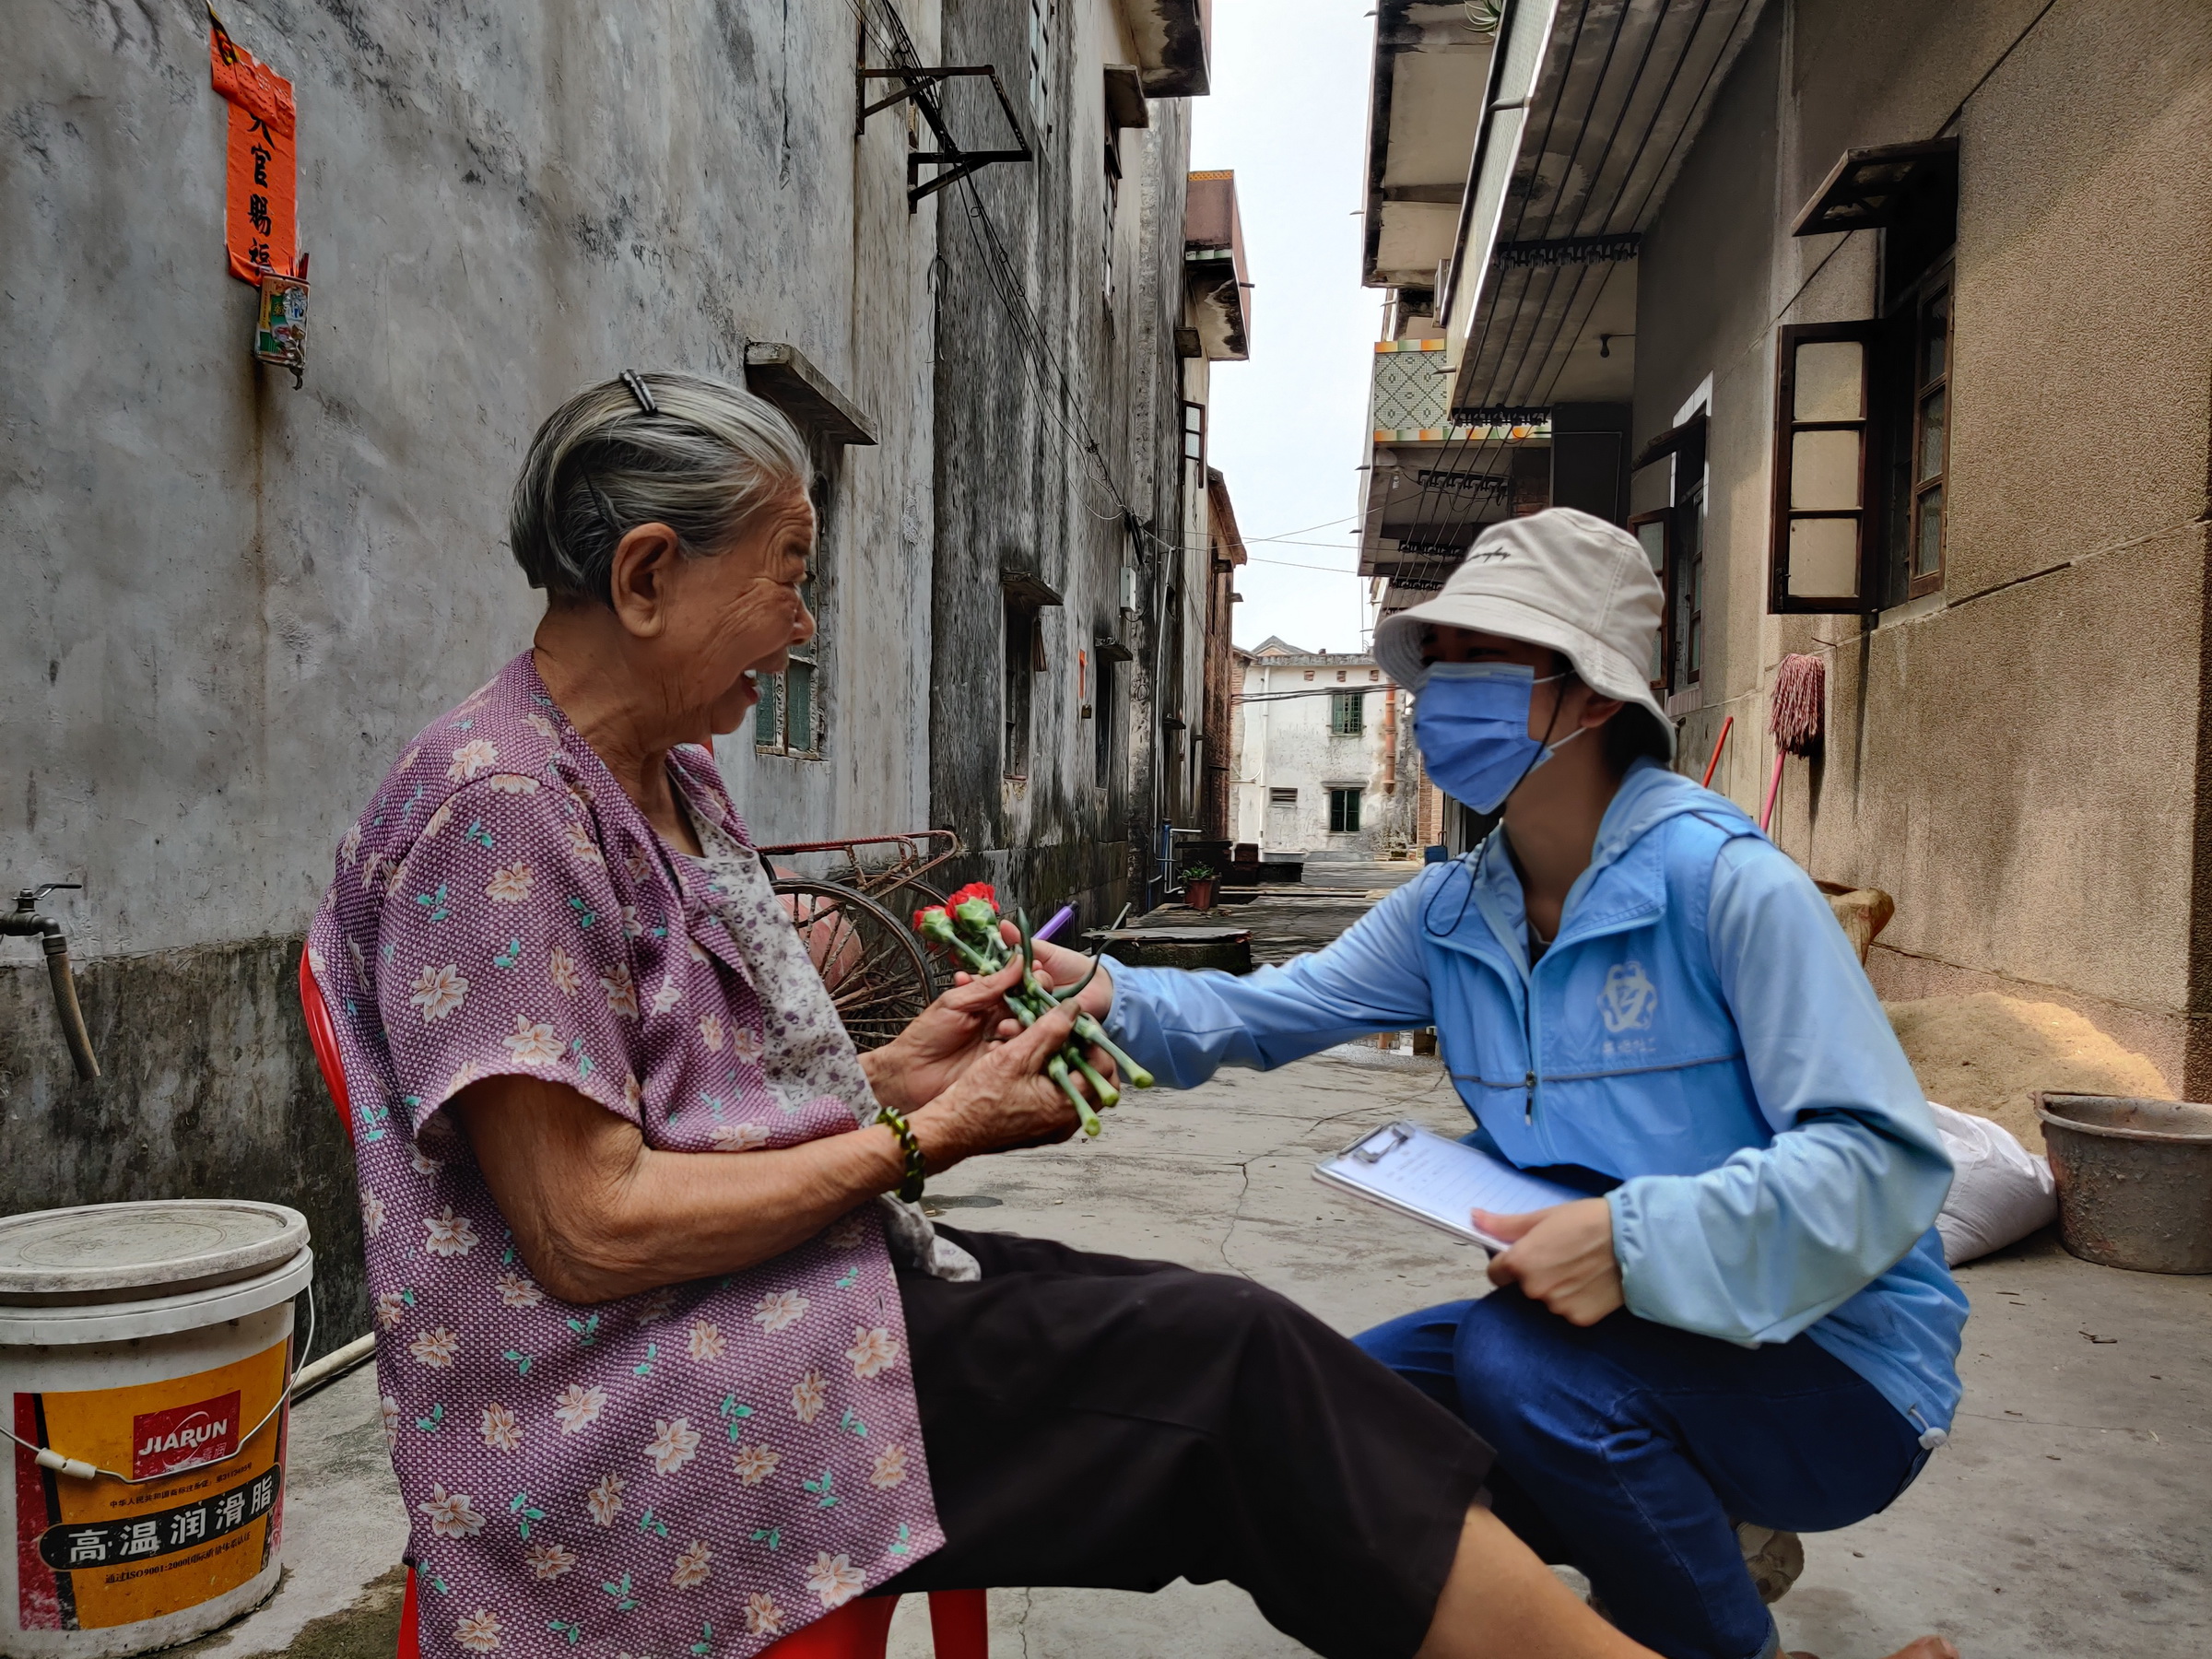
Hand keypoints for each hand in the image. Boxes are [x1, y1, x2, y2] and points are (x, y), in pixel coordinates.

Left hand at [860, 956, 1030, 1115]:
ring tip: (1000, 1030)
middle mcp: (1001, 1019)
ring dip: (1020, 1026)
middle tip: (1015, 1009)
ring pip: (1032, 1029)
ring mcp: (1005, 1043)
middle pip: (1033, 1006)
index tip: (1036, 974)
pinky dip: (1013, 1048)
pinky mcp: (1006, 1065)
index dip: (1032, 978)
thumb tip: (1017, 960)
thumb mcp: (955, 1002)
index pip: (1021, 984)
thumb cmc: (927, 1035)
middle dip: (1032, 1003)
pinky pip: (1023, 1053)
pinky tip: (996, 1049)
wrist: (911, 1074)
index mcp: (989, 1000)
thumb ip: (988, 984)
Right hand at [907, 997, 1091, 1169]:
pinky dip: (1053, 1078)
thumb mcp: (1014, 1056)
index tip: (1078, 1022)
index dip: (1094, 1040)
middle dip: (1086, 1053)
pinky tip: (1032, 1062)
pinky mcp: (1039, 1128)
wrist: (949, 1129)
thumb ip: (1049, 1029)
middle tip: (1068, 1033)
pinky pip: (1058, 1099)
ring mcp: (1053, 1128)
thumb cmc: (977, 1097)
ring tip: (1046, 1043)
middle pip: (1097, 1082)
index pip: (1104, 1069)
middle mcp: (1065, 1123)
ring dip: (1068, 1064)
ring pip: (1077, 1089)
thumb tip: (1074, 1009)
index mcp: (1065, 1107)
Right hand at [960, 921, 1113, 1030]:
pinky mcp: (1047, 1036)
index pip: (995, 985)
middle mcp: (1022, 1004)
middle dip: (989, 1008)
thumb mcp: (1046, 952)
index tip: (965, 980)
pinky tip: (1019, 1037)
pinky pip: (1034, 1038)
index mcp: (1019, 984)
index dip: (980, 984)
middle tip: (983, 1007)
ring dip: (1008, 1027)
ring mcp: (1034, 1021)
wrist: (1102, 986)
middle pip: (1000, 1008)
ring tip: (1004, 1027)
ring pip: (1015, 1025)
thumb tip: (1003, 925)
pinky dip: (1026, 1038)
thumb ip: (1023, 943)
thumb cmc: (1074, 967)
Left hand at [1475, 1198, 1624, 1325]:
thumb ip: (1506, 1225)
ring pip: (1547, 1300)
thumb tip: (1475, 1218)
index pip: (1496, 1273)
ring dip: (1556, 1289)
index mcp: (1521, 1262)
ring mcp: (1557, 1307)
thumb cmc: (1588, 1220)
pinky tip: (1591, 1283)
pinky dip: (1576, 1300)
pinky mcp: (1580, 1319)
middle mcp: (1534, 1289)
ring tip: (1580, 1268)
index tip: (1526, 1255)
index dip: (1508, 1263)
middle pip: (1522, 1288)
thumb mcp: (1544, 1216)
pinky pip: (1569, 1311)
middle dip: (1535, 1275)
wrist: (1635, 1240)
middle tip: (1560, 1257)